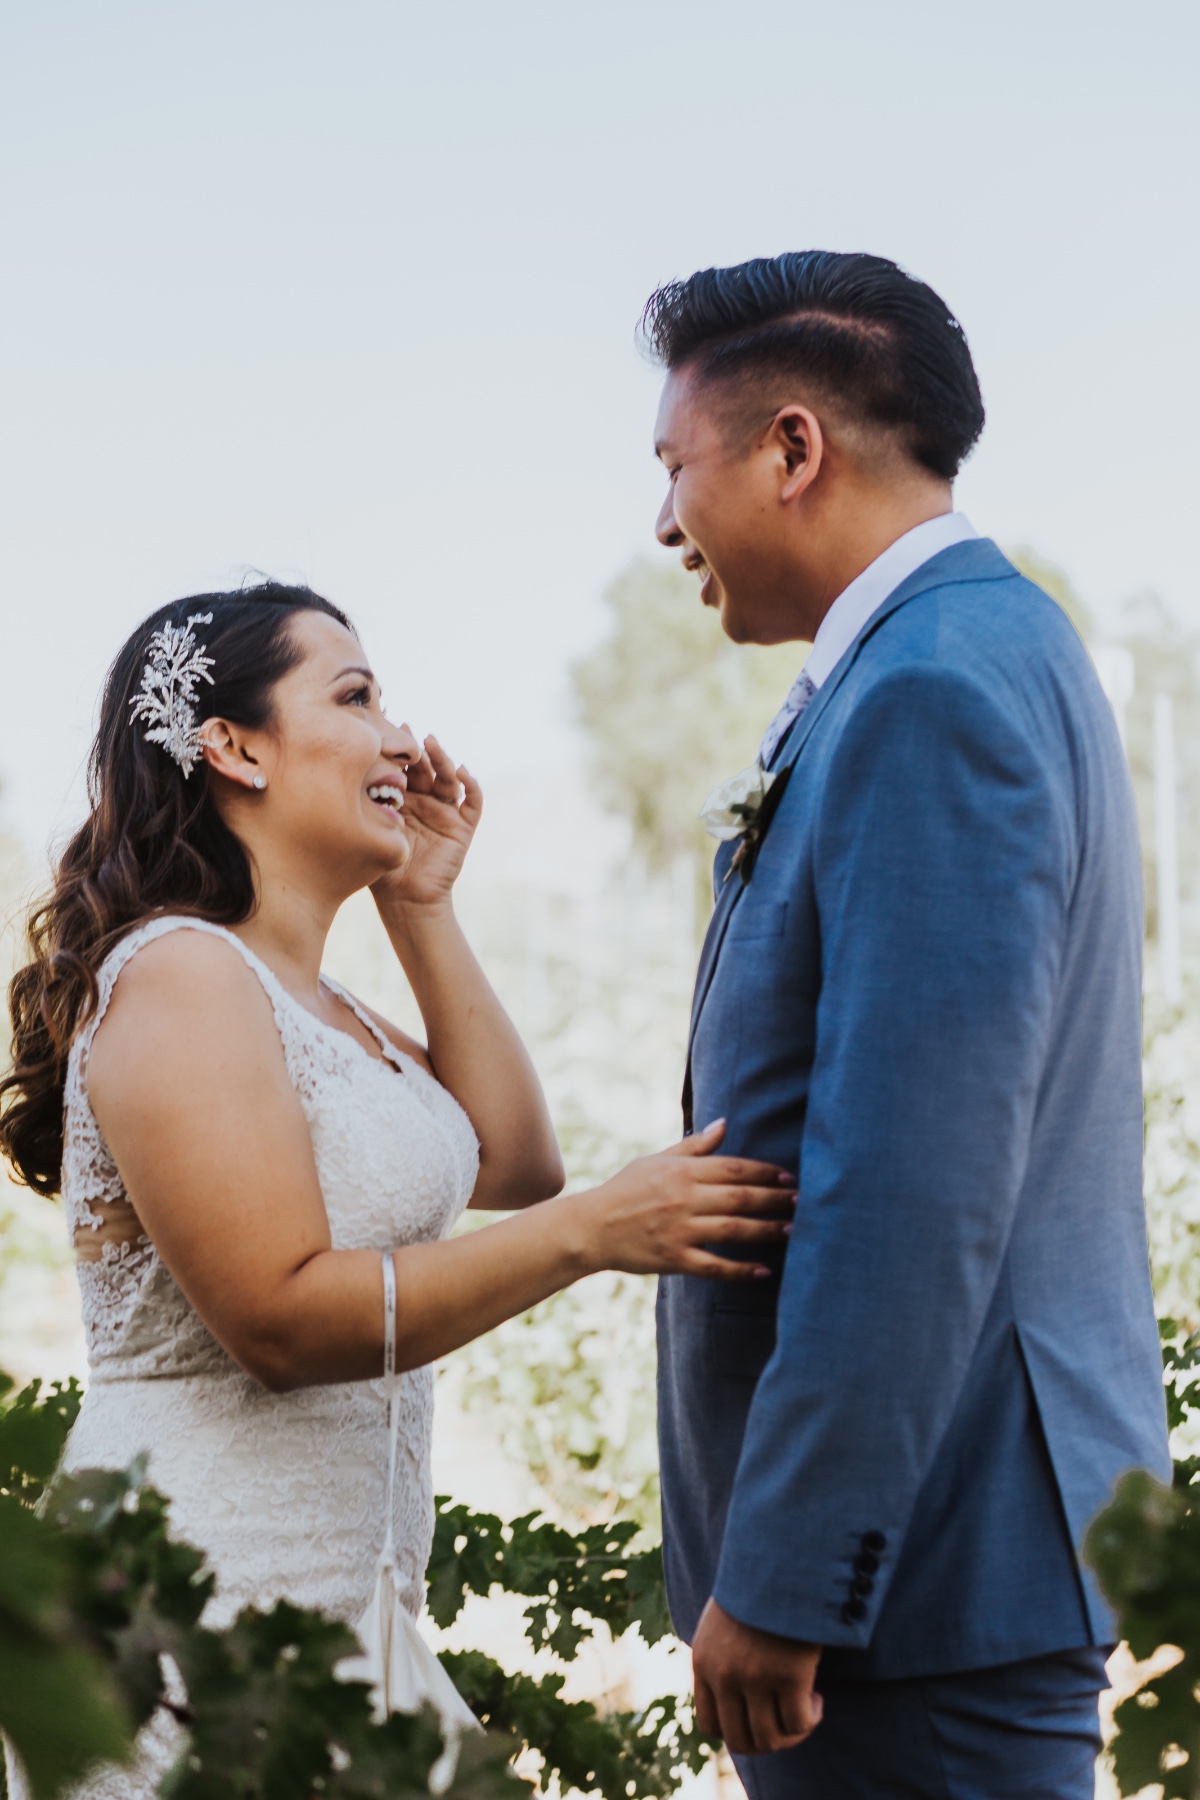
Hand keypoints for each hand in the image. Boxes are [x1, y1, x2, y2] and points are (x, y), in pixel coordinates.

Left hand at [371, 734, 481, 910]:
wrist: (405, 901)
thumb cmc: (380, 869)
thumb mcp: (369, 832)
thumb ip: (363, 807)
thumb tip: (343, 771)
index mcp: (402, 801)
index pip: (402, 768)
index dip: (397, 750)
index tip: (385, 730)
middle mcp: (425, 802)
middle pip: (426, 768)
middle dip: (418, 749)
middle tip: (407, 731)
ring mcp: (445, 813)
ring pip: (448, 778)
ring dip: (443, 759)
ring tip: (432, 744)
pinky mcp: (462, 827)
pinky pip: (472, 801)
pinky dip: (471, 784)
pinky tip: (462, 770)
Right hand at [583, 1120, 795, 1277]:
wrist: (591, 1227)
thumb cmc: (626, 1189)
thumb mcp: (656, 1160)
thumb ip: (694, 1146)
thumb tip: (724, 1124)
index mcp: (681, 1171)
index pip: (733, 1167)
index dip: (765, 1171)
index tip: (789, 1176)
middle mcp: (683, 1198)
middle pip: (740, 1197)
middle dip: (775, 1199)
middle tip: (802, 1202)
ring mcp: (679, 1229)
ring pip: (733, 1230)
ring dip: (766, 1231)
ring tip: (792, 1231)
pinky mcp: (674, 1258)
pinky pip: (714, 1265)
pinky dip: (740, 1270)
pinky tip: (763, 1270)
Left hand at [692, 1599, 822, 1754]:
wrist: (782, 1555)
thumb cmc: (758, 1586)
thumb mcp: (723, 1621)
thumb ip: (722, 1657)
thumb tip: (737, 1698)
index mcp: (703, 1661)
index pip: (710, 1726)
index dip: (739, 1730)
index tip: (761, 1715)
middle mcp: (723, 1674)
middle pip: (741, 1740)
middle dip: (768, 1740)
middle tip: (789, 1721)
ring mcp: (753, 1676)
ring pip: (770, 1738)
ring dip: (792, 1733)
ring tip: (806, 1708)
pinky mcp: (788, 1673)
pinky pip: (799, 1722)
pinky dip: (810, 1719)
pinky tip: (817, 1698)